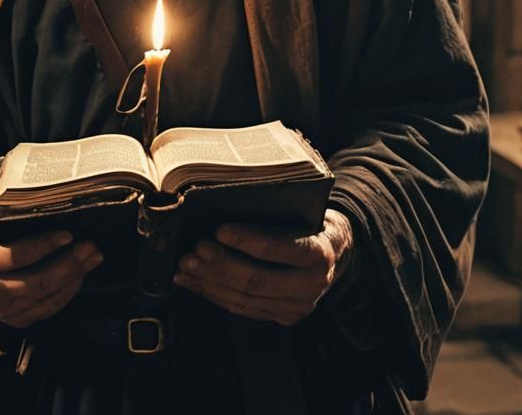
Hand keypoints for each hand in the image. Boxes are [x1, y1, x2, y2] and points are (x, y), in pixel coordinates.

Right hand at [0, 196, 102, 327]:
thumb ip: (9, 212)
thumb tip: (51, 202)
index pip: (14, 257)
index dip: (43, 246)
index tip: (67, 234)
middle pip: (35, 283)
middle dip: (68, 264)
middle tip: (90, 246)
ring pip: (43, 299)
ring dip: (73, 278)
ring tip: (92, 258)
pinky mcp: (11, 317)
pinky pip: (44, 310)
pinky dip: (66, 293)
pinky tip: (79, 276)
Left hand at [172, 209, 353, 325]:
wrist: (336, 251)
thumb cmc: (310, 220)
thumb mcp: (303, 209)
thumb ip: (274, 212)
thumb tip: (223, 204)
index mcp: (319, 252)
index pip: (281, 248)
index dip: (248, 240)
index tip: (219, 229)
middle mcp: (311, 285)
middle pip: (258, 280)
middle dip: (220, 265)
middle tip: (194, 250)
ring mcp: (297, 306)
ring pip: (245, 299)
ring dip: (209, 283)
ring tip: (185, 266)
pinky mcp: (281, 317)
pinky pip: (242, 309)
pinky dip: (213, 294)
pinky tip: (192, 281)